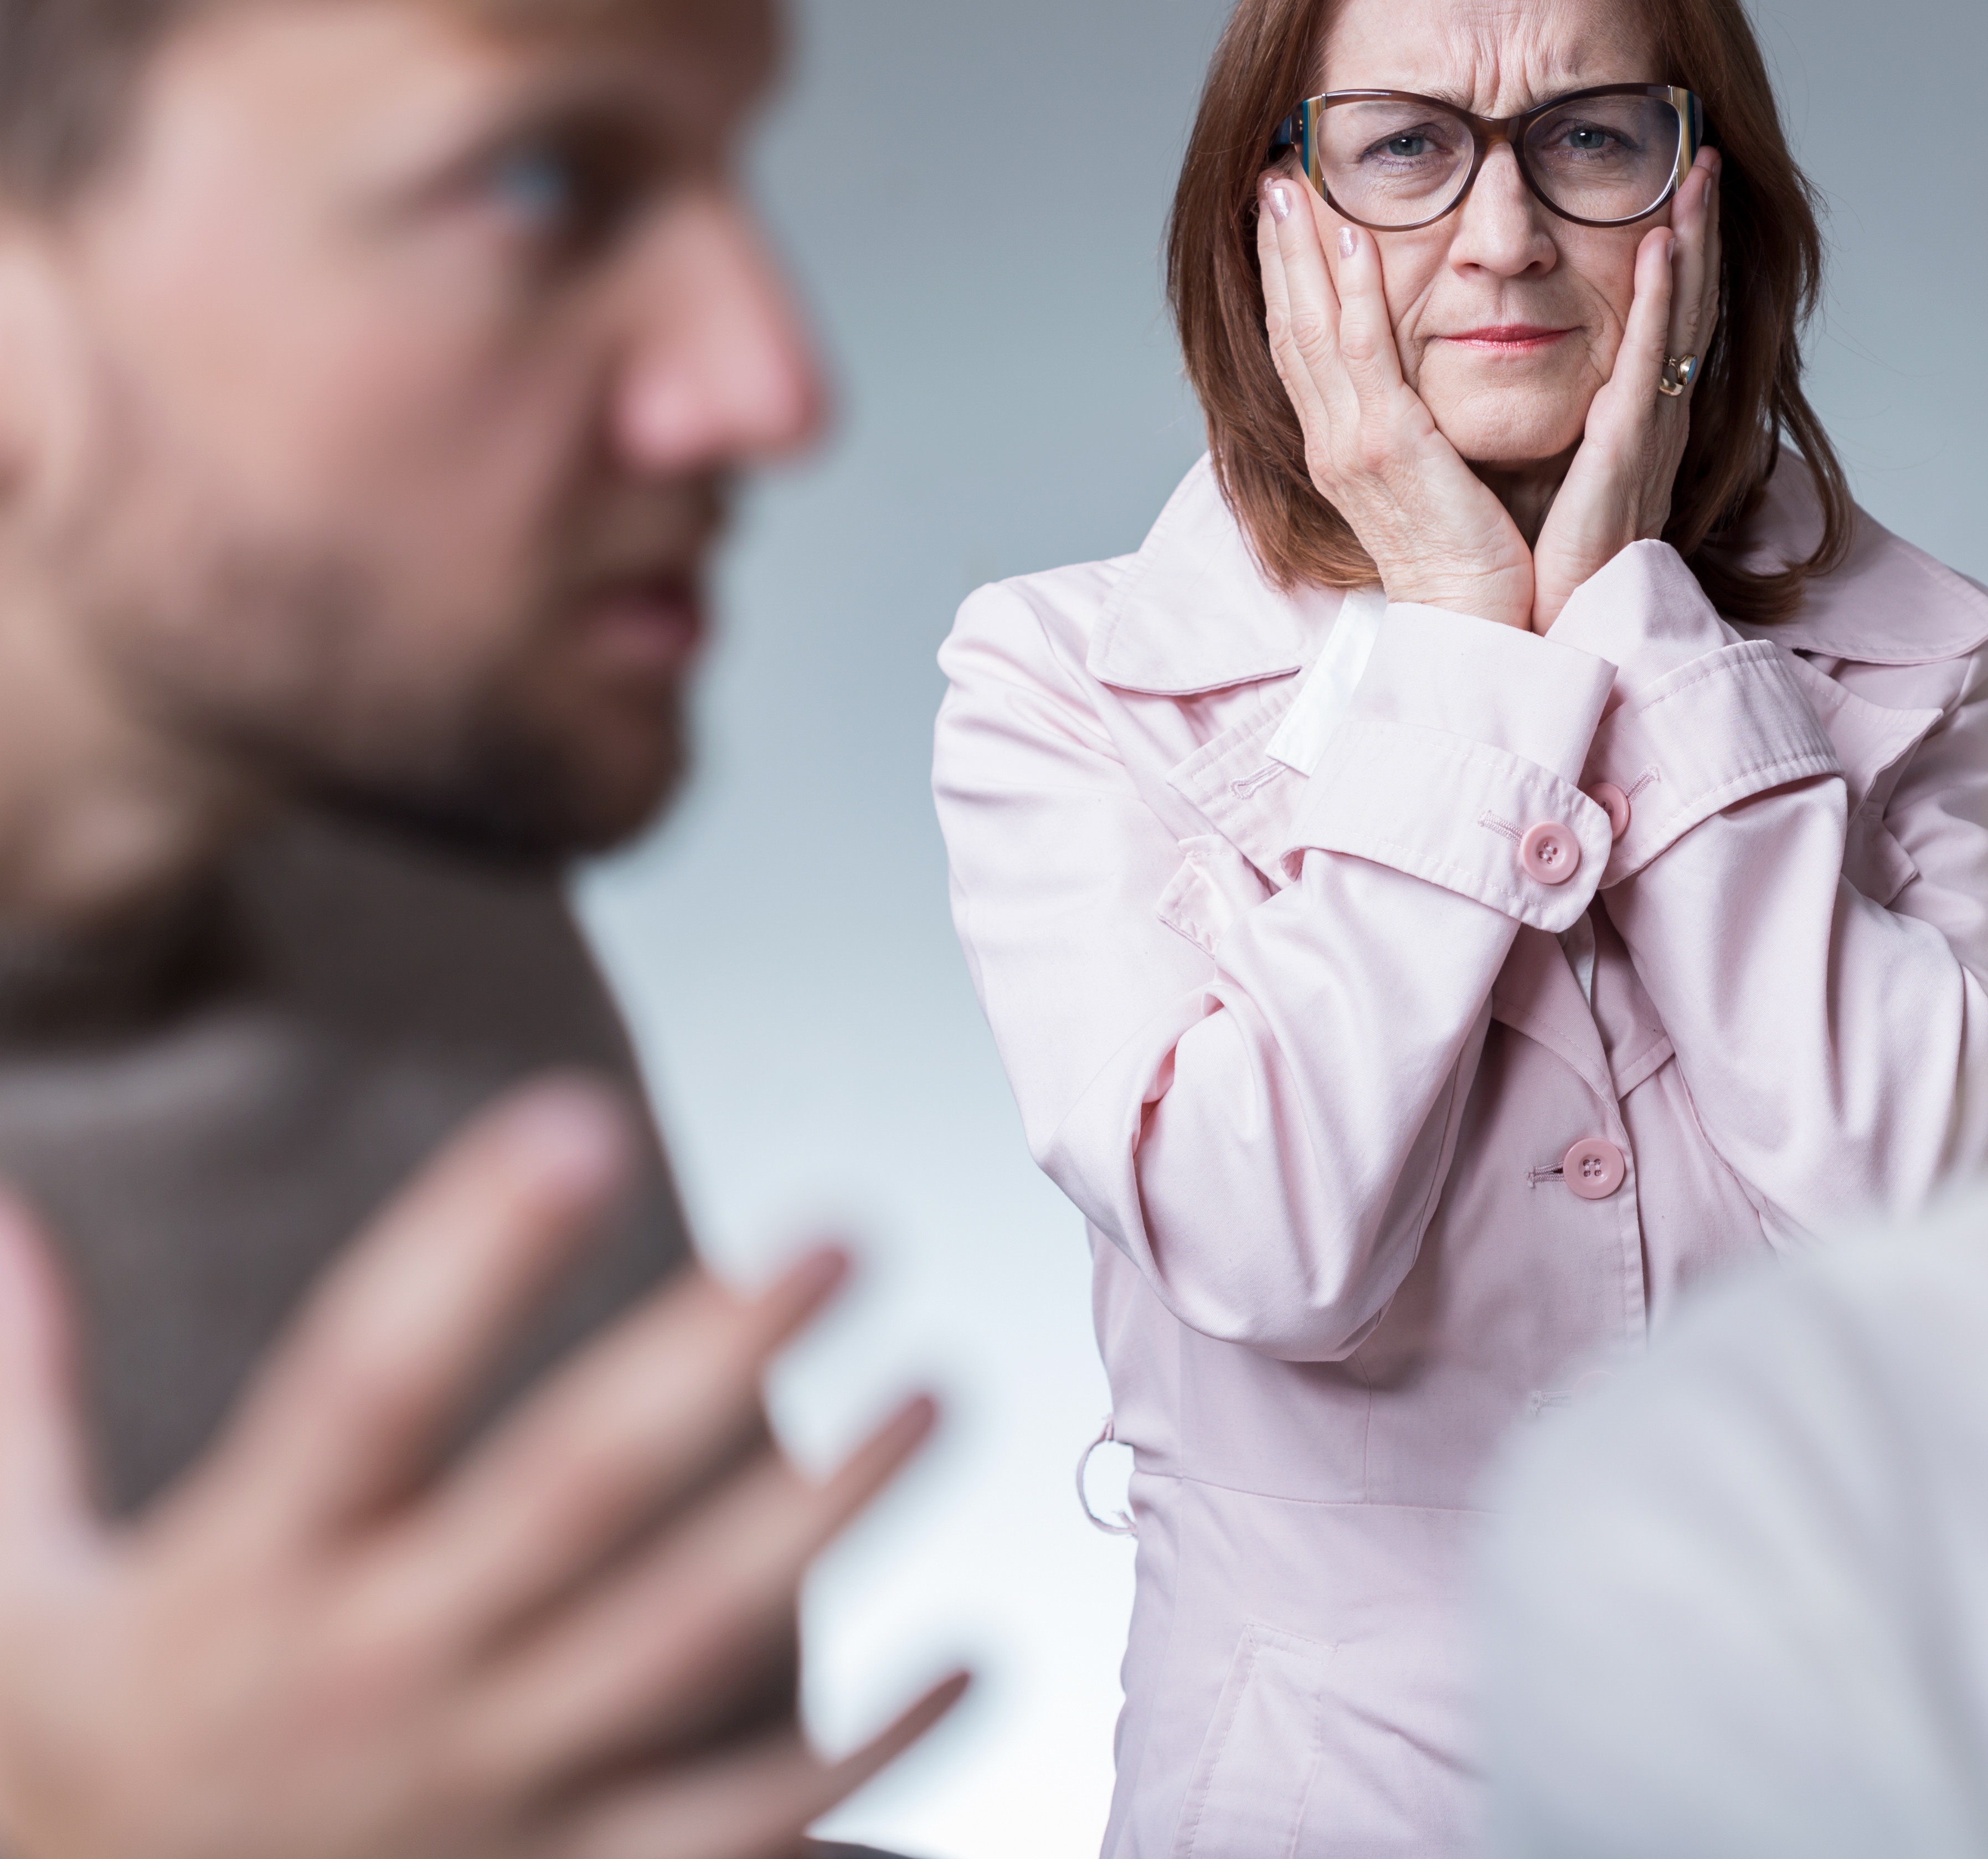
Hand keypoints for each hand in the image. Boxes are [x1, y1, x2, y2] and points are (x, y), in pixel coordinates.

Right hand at [0, 1075, 965, 1858]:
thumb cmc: (64, 1793)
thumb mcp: (2, 1601)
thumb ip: (18, 1396)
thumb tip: (3, 1207)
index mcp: (240, 1585)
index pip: (367, 1381)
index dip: (474, 1247)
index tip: (584, 1119)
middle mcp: (373, 1684)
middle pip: (575, 1494)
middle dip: (718, 1357)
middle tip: (843, 1238)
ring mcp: (480, 1802)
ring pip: (689, 1643)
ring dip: (828, 1520)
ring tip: (938, 1400)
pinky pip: (738, 1829)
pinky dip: (865, 1760)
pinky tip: (971, 1666)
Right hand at [1258, 175, 1533, 627]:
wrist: (1477, 622)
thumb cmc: (1468, 558)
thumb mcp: (1427, 478)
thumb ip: (1409, 428)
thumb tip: (1407, 390)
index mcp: (1339, 447)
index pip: (1300, 345)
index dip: (1286, 277)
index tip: (1282, 218)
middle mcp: (1331, 441)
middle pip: (1289, 325)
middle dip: (1278, 248)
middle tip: (1271, 178)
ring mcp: (1351, 444)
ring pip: (1313, 327)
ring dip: (1302, 250)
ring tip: (1294, 184)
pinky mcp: (1389, 448)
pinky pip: (1364, 356)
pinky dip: (1354, 295)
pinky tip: (1355, 243)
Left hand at [1530, 148, 1721, 631]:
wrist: (1547, 625)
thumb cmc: (1545, 557)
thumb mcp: (1557, 467)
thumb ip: (1563, 416)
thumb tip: (1536, 366)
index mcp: (1633, 418)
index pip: (1662, 317)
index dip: (1681, 251)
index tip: (1681, 186)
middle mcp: (1652, 417)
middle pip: (1684, 303)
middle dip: (1701, 228)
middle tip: (1705, 155)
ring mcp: (1647, 430)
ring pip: (1678, 318)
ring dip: (1693, 242)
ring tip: (1700, 177)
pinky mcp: (1627, 449)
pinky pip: (1647, 362)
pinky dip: (1659, 302)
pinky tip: (1663, 247)